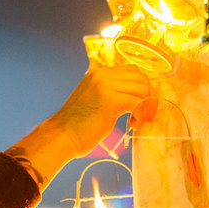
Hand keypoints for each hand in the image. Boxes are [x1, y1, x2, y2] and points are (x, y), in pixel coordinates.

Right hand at [12, 65, 156, 185]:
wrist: (61, 136)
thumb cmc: (78, 125)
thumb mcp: (97, 101)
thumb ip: (113, 93)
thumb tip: (136, 96)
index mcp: (99, 73)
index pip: (132, 71)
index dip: (141, 88)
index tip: (140, 106)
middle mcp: (102, 75)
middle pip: (141, 78)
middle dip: (148, 97)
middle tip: (142, 116)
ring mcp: (105, 86)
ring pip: (142, 89)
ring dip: (145, 107)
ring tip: (136, 122)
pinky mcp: (109, 100)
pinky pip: (138, 103)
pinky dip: (141, 115)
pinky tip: (133, 125)